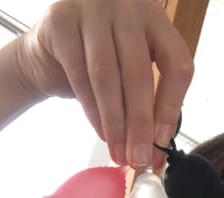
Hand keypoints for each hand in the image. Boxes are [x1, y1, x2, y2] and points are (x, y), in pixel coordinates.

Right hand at [13, 0, 193, 167]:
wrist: (46, 51)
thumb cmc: (99, 63)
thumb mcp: (132, 72)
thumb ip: (149, 103)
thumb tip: (157, 151)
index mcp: (157, 20)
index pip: (176, 64)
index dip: (171, 105)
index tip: (163, 140)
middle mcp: (127, 8)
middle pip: (139, 73)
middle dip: (140, 123)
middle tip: (139, 157)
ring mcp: (92, 10)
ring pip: (107, 76)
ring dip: (115, 121)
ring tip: (119, 151)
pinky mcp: (60, 20)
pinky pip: (79, 74)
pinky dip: (91, 109)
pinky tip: (101, 132)